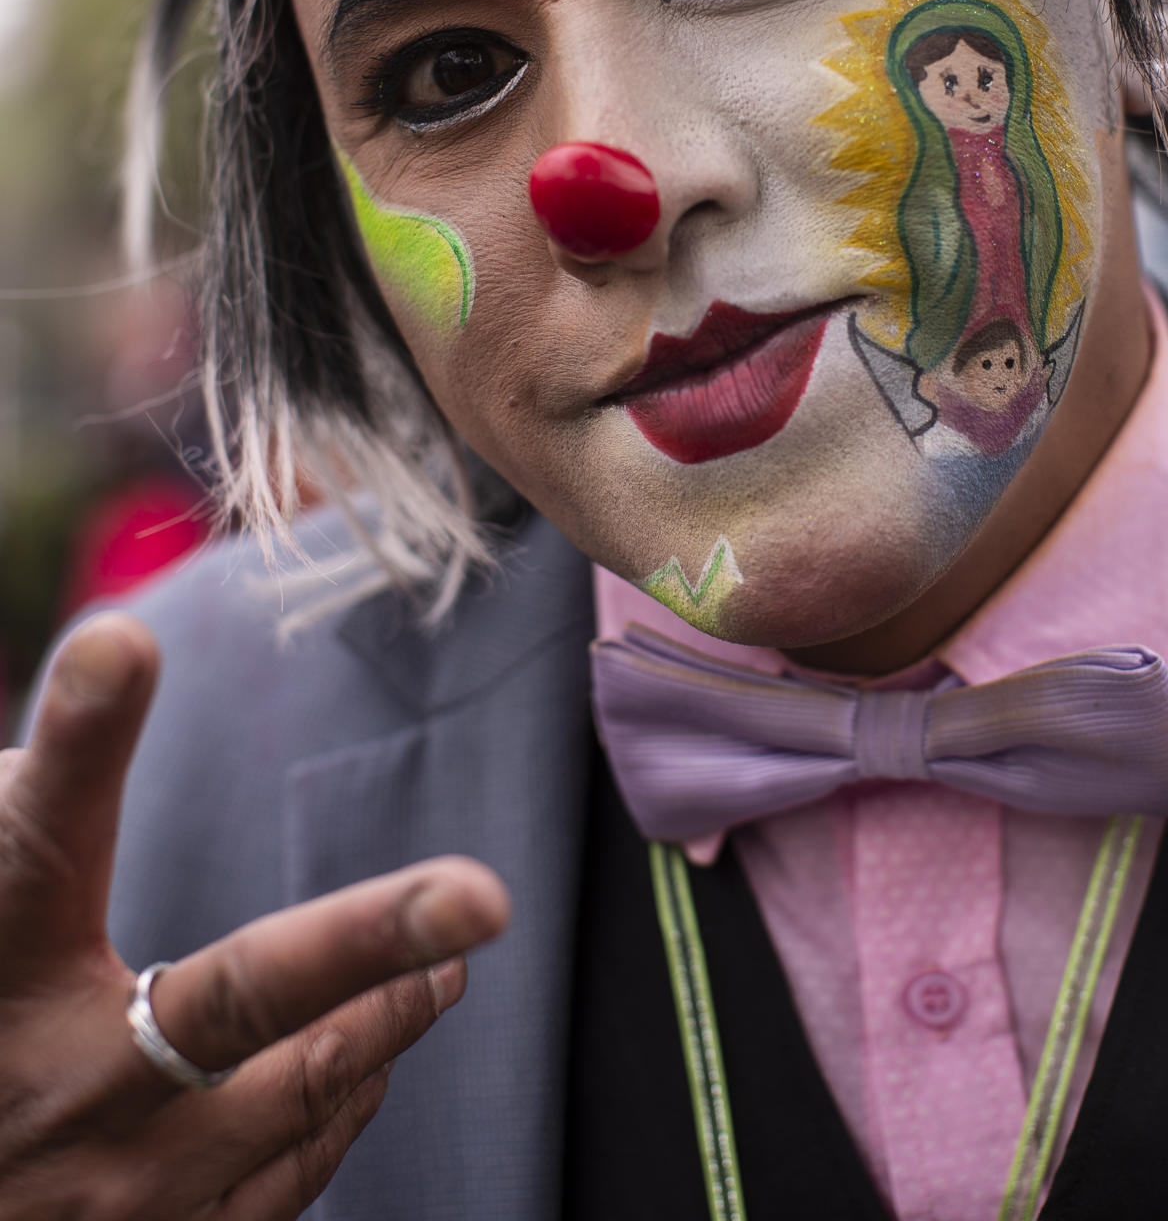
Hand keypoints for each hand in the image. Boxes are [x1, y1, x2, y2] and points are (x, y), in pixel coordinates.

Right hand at [0, 613, 509, 1218]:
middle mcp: (58, 1091)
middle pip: (236, 998)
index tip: (124, 646)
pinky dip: (339, 1108)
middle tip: (479, 896)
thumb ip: (46, 797)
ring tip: (446, 961)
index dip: (82, 740)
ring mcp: (109, 1199)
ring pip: (300, 1091)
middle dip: (367, 942)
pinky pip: (284, 1182)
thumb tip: (117, 654)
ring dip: (388, 1015)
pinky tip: (371, 1063)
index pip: (37, 839)